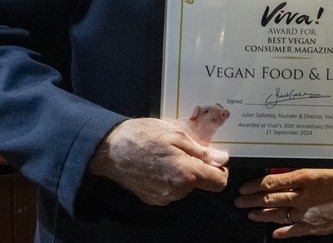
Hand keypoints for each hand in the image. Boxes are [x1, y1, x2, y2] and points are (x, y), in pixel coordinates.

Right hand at [89, 118, 228, 205]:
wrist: (110, 150)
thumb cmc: (143, 136)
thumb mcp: (176, 134)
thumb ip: (201, 150)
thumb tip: (222, 159)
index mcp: (186, 173)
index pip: (218, 182)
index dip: (220, 171)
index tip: (214, 160)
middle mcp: (177, 190)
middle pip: (201, 184)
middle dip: (197, 169)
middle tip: (183, 150)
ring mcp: (164, 197)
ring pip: (186, 188)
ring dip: (183, 174)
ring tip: (166, 156)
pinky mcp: (153, 199)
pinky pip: (171, 191)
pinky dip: (170, 180)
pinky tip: (157, 166)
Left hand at [236, 168, 332, 237]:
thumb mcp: (328, 164)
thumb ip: (307, 169)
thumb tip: (288, 170)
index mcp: (306, 177)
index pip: (272, 182)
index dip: (255, 186)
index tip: (243, 187)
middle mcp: (304, 196)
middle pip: (271, 199)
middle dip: (253, 201)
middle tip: (239, 201)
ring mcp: (311, 214)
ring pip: (280, 215)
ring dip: (263, 215)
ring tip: (250, 214)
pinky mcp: (320, 227)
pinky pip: (297, 231)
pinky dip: (284, 232)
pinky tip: (275, 233)